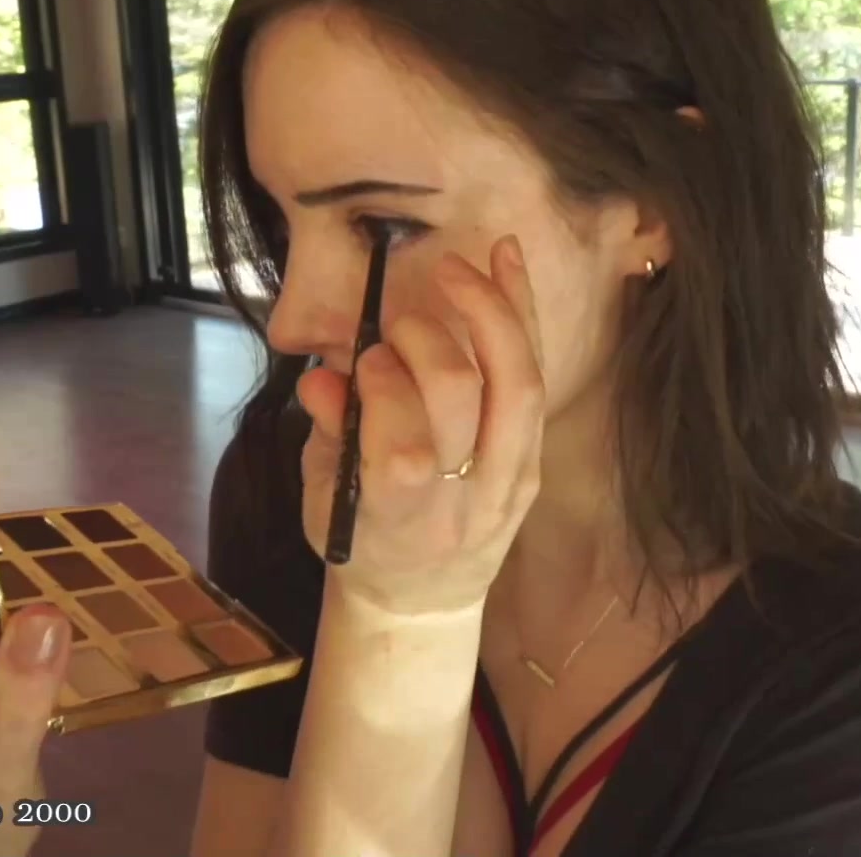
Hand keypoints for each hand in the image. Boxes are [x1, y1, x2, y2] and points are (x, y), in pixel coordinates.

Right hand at [295, 234, 546, 617]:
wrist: (422, 599)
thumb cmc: (361, 543)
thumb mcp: (325, 499)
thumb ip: (328, 435)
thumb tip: (324, 377)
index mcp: (401, 521)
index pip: (403, 447)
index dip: (381, 386)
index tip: (362, 360)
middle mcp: (466, 503)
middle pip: (459, 399)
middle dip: (423, 343)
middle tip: (396, 328)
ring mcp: (510, 483)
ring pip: (516, 383)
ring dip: (489, 311)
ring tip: (459, 266)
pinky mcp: (535, 462)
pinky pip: (536, 381)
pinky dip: (522, 316)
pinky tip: (506, 262)